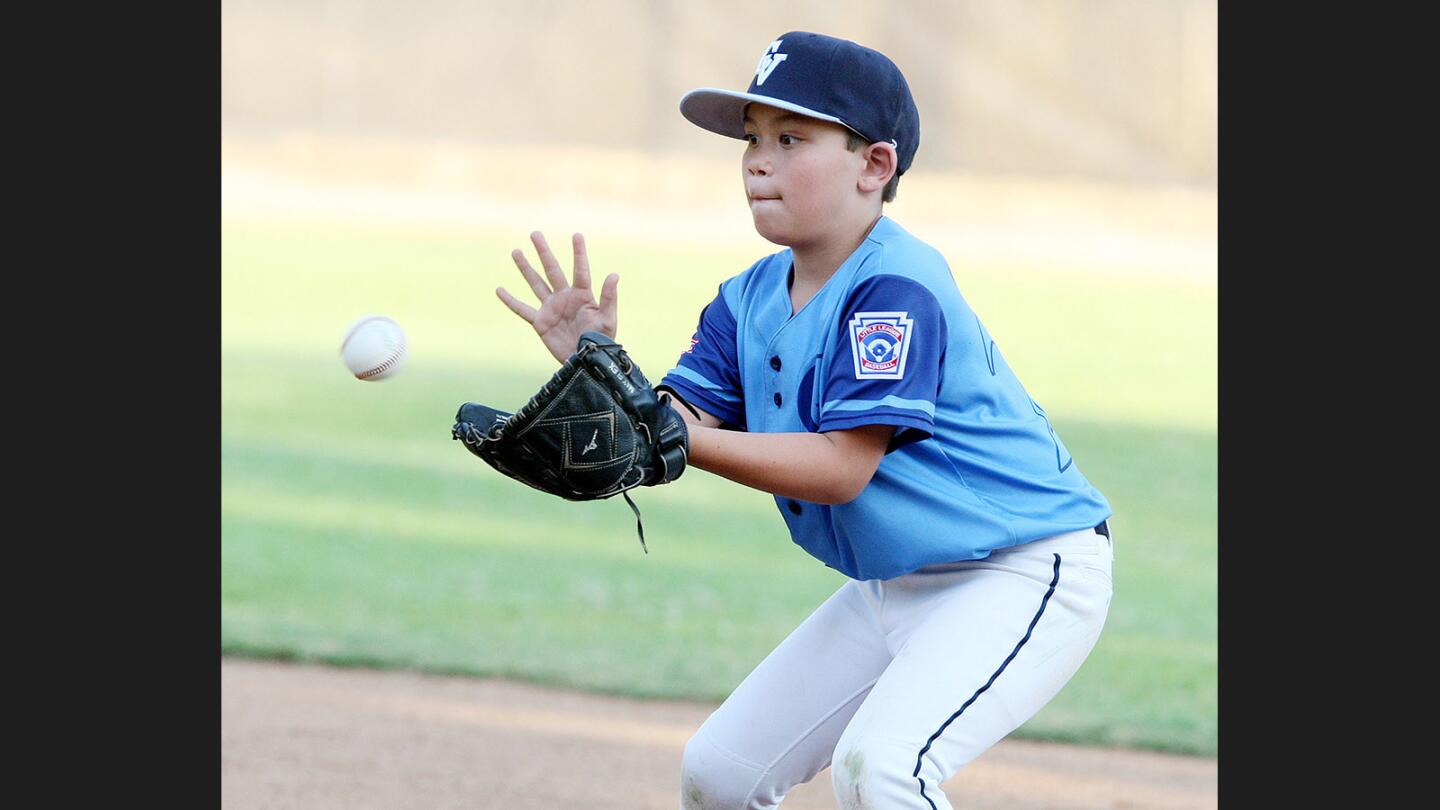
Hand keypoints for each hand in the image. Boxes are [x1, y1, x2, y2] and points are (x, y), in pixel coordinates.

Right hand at [496, 232, 618, 363]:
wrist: (585, 359)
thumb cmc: (600, 340)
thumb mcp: (608, 318)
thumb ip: (609, 297)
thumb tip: (614, 274)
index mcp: (582, 295)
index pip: (580, 270)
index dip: (579, 253)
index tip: (576, 235)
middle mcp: (565, 297)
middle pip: (552, 270)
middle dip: (543, 252)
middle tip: (535, 233)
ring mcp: (551, 308)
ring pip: (535, 283)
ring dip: (525, 268)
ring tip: (516, 251)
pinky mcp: (540, 322)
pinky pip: (522, 309)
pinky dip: (510, 301)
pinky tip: (499, 290)